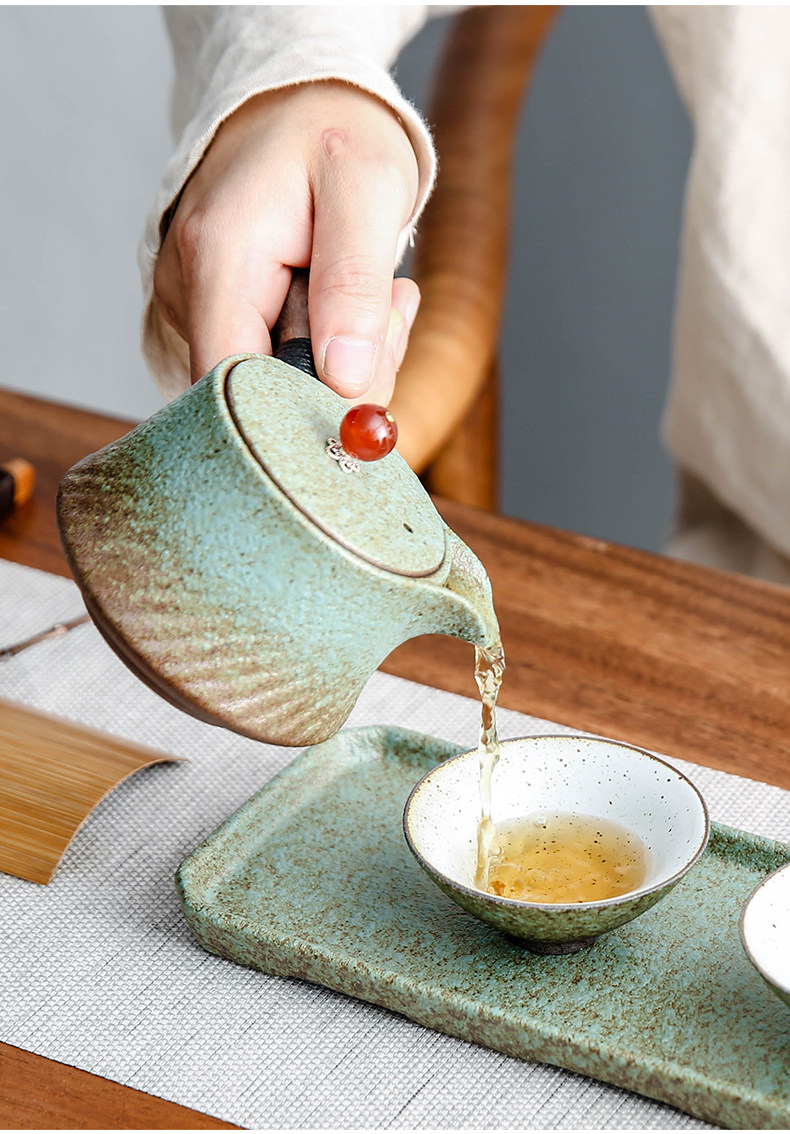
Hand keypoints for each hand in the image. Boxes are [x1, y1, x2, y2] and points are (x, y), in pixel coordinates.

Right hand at [153, 81, 421, 404]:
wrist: (301, 100)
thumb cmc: (336, 133)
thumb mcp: (367, 190)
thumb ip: (354, 286)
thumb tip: (345, 379)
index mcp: (218, 259)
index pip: (238, 386)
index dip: (304, 408)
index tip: (367, 381)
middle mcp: (187, 289)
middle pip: (260, 394)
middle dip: (340, 377)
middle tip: (390, 314)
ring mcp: (193, 304)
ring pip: (273, 383)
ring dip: (341, 359)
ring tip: (370, 288)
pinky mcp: (212, 313)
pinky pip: (273, 362)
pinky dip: (325, 345)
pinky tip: (344, 297)